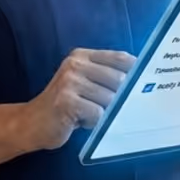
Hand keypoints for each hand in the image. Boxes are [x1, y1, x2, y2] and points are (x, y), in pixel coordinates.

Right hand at [19, 49, 134, 150]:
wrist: (30, 123)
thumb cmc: (65, 106)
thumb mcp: (84, 84)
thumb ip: (106, 78)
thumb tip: (140, 83)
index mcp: (81, 56)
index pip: (119, 58)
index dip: (137, 70)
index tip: (148, 82)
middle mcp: (75, 64)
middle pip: (119, 79)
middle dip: (120, 98)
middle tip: (111, 108)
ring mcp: (70, 81)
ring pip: (109, 98)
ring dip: (104, 113)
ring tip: (87, 114)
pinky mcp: (67, 101)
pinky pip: (97, 113)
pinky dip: (94, 123)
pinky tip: (80, 122)